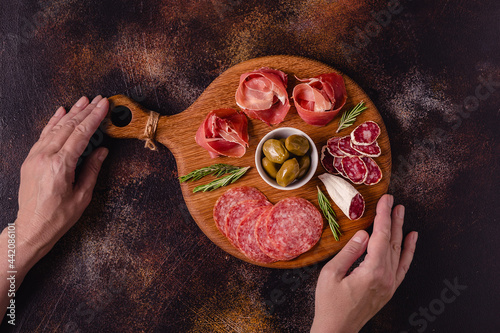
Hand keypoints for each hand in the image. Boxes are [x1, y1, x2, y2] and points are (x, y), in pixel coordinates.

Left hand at [14, 95, 108, 268]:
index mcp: (60, 166)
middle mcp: (45, 157)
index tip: (104, 106)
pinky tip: (61, 112)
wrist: (31, 228)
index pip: (81, 134)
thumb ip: (92, 169)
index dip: (94, 118)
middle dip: (85, 111)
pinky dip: (53, 121)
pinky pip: (43, 135)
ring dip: (71, 113)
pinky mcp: (30, 159)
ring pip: (55, 127)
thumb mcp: (82, 195)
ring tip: (83, 100)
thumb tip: (101, 151)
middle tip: (98, 99)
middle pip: (68, 126)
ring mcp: (35, 157)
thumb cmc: (57, 217)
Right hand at [311, 194, 417, 332]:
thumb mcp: (332, 274)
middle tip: (393, 200)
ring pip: (398, 251)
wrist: (337, 329)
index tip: (385, 200)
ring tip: (401, 212)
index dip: (383, 216)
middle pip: (391, 241)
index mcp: (372, 271)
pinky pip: (403, 266)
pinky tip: (411, 239)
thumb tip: (364, 234)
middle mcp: (386, 277)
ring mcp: (390, 284)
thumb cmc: (329, 303)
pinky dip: (409, 251)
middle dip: (392, 218)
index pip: (380, 236)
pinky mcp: (389, 289)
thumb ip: (349, 252)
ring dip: (400, 230)